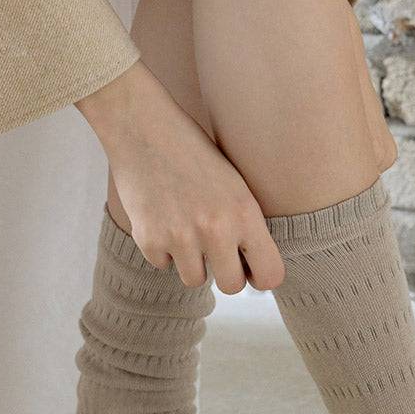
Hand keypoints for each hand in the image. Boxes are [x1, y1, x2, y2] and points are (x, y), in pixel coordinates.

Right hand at [76, 61, 284, 292]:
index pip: (270, 274)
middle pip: (232, 286)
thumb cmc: (193, 151)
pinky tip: (161, 217)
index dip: (262, 276)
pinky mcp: (148, 239)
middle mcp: (215, 229)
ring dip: (192, 261)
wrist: (144, 127)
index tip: (253, 271)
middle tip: (217, 253)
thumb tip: (253, 266)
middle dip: (225, 273)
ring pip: (195, 279)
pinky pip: (162, 264)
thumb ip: (245, 223)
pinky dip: (162, 249)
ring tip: (185, 228)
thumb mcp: (234, 182)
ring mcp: (180, 237)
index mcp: (244, 212)